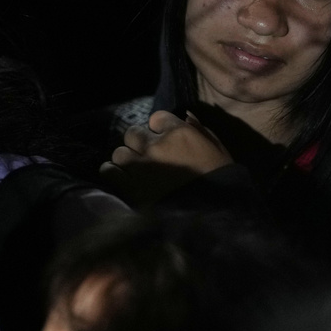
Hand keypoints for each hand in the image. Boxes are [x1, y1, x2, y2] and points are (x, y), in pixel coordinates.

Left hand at [100, 110, 233, 206]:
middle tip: (148, 157)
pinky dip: (114, 173)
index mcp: (179, 132)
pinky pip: (109, 171)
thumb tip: (186, 116)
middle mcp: (156, 145)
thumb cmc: (220, 179)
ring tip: (136, 171)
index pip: (157, 118)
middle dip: (140, 143)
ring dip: (127, 160)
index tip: (164, 140)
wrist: (214, 215)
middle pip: (133, 133)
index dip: (159, 129)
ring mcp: (140, 166)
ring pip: (120, 152)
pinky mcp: (130, 187)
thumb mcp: (217, 149)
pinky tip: (122, 179)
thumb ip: (200, 130)